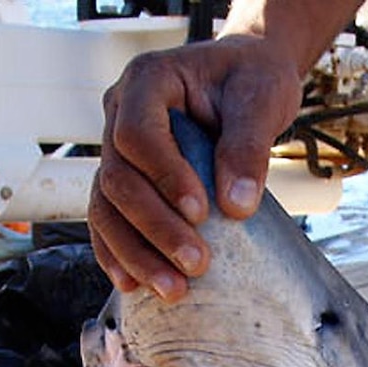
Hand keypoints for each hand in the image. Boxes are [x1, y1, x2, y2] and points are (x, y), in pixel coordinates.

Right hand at [88, 35, 302, 301]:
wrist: (248, 78)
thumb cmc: (253, 79)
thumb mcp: (261, 101)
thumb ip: (248, 146)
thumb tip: (236, 206)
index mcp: (147, 81)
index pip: (136, 134)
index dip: (164, 177)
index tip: (202, 211)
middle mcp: (121, 114)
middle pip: (118, 178)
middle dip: (154, 228)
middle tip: (197, 263)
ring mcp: (119, 149)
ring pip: (107, 206)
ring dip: (135, 252)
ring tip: (172, 288)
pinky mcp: (131, 177)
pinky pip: (111, 218)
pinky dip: (121, 252)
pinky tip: (137, 284)